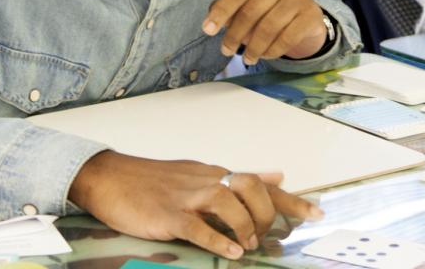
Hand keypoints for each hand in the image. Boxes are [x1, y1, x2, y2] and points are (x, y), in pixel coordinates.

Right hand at [68, 151, 322, 258]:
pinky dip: (215, 238)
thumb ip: (239, 177)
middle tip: (266, 236)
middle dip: (266, 212)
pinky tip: (230, 251)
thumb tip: (276, 175)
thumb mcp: (200, 173)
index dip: (291, 199)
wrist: (107, 177)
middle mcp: (204, 180)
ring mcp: (184, 197)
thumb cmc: (153, 181)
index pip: (260, 182)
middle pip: (248, 186)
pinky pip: (195, 226)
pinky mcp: (166, 214)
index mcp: (214, 173)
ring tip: (249, 244)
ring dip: (244, 224)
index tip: (317, 214)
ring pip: (225, 200)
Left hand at [204, 0, 327, 65]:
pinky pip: (286, 38)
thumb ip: (228, 8)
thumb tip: (210, 20)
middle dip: (234, 34)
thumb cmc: (270, 7)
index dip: (221, 11)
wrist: (305, 17)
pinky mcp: (311, 15)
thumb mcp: (248, 2)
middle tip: (226, 51)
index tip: (207, 30)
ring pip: (268, 27)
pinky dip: (271, 51)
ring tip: (247, 58)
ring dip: (253, 47)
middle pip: (251, 10)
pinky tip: (264, 56)